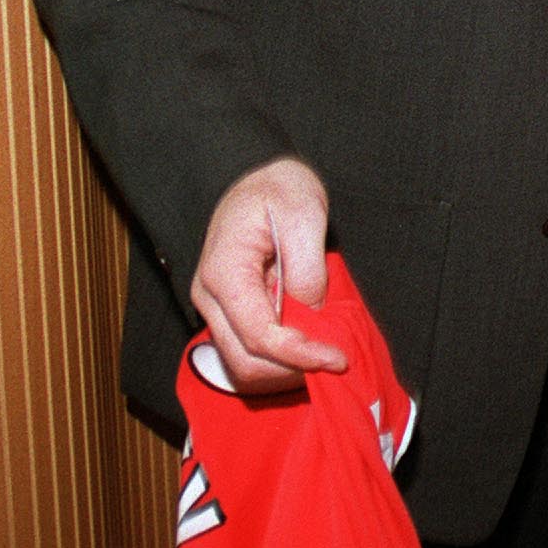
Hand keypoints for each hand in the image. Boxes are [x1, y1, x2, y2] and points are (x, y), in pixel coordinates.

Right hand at [190, 157, 345, 393]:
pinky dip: (280, 359)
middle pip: (245, 362)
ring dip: (286, 369)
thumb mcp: (304, 214)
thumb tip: (311, 311)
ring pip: (245, 365)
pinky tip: (309, 343)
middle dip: (292, 369)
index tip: (336, 358)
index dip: (299, 355)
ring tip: (325, 349)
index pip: (258, 336)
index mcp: (224, 273)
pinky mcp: (231, 313)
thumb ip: (307, 267)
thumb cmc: (280, 189)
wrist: (261, 177)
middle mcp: (211, 298)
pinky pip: (251, 351)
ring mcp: (217, 308)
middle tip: (335, 357)